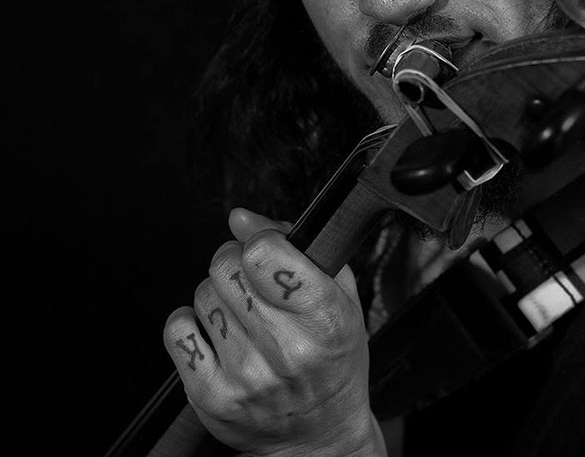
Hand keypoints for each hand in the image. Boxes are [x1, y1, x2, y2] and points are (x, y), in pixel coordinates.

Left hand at [164, 208, 385, 456]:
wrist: (319, 434)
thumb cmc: (333, 358)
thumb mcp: (339, 294)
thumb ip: (294, 244)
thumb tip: (240, 217)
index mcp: (326, 320)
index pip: (266, 254)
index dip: (261, 242)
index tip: (268, 250)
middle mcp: (287, 351)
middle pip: (227, 267)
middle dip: (235, 261)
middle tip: (251, 277)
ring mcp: (246, 377)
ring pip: (203, 294)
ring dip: (217, 292)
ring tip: (241, 310)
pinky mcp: (212, 397)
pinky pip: (178, 330)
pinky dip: (192, 321)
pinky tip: (217, 331)